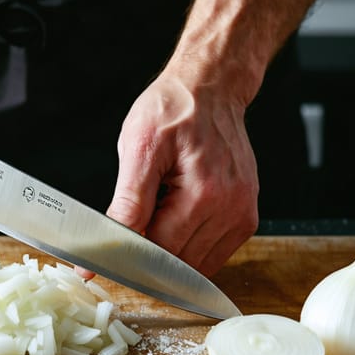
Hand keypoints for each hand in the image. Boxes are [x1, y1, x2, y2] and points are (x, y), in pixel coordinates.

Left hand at [104, 70, 258, 276]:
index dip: (130, 254)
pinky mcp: (247, 217)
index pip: (160, 251)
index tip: (111, 249)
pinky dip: (191, 248)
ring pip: (196, 265)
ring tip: (160, 214)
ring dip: (171, 252)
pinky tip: (178, 220)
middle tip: (132, 223)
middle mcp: (230, 208)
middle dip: (150, 253)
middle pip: (178, 263)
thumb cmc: (173, 110)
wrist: (209, 89)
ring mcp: (242, 214)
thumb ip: (127, 203)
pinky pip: (214, 254)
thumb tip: (107, 241)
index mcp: (203, 193)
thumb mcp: (138, 149)